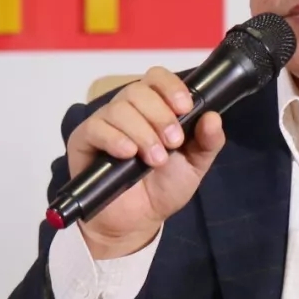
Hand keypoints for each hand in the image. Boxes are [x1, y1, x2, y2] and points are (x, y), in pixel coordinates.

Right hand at [65, 68, 225, 259]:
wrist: (139, 220)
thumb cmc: (164, 187)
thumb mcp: (195, 165)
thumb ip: (208, 142)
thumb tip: (214, 117)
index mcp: (155, 108)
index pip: (157, 78)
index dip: (171, 87)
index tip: (185, 108)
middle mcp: (128, 109)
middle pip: (138, 90)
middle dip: (160, 115)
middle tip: (173, 143)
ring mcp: (105, 123)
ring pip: (119, 108)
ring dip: (142, 132)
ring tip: (155, 159)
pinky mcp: (85, 140)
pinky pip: (96, 127)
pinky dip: (115, 138)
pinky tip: (128, 154)